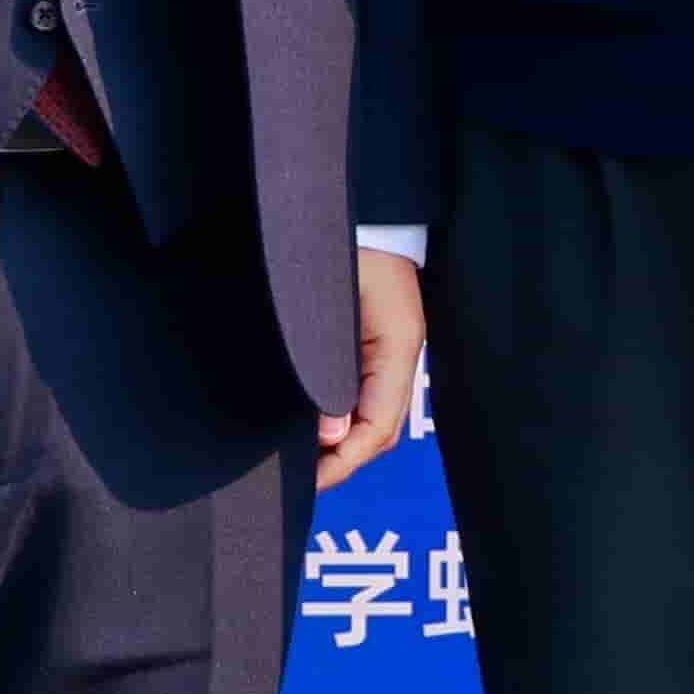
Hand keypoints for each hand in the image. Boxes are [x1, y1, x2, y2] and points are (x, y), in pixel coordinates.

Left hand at [319, 243, 424, 489]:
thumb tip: (328, 433)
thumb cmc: (341, 246)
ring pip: (372, 415)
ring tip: (299, 463)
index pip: (379, 426)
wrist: (360, 212)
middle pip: (380, 430)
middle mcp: (398, 356)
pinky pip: (360, 394)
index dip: (345, 461)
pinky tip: (310, 429)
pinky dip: (339, 419)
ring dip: (340, 444)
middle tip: (296, 481)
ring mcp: (387, 351)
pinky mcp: (370, 344)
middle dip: (342, 461)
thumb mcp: (330, 308)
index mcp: (397, 347)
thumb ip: (329, 371)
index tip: (309, 481)